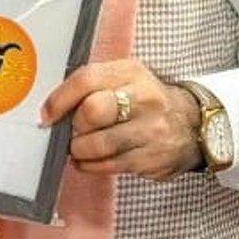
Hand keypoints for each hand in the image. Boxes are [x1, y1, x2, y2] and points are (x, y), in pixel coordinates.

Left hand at [41, 59, 201, 182]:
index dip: (59, 100)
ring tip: (79, 147)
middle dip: (74, 126)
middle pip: (92, 112)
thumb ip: (93, 86)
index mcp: (130, 73)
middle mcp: (144, 99)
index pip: (86, 80)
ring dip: (79, 150)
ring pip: (99, 144)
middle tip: (73, 131)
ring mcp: (151, 130)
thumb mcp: (125, 78)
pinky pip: (110, 166)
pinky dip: (91, 165)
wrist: (192, 125)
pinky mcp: (152, 158)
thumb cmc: (146, 100)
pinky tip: (89, 160)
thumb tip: (52, 107)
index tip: (47, 115)